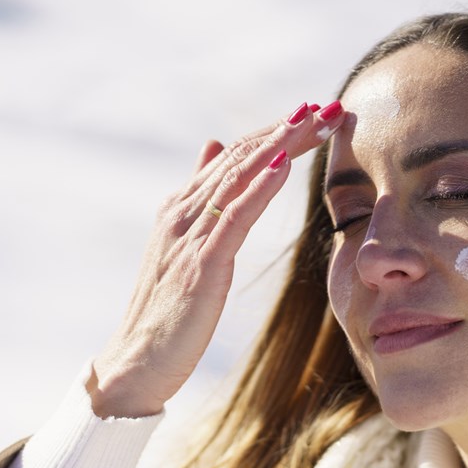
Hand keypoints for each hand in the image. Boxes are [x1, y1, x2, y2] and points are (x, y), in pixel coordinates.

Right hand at [88, 101, 344, 417]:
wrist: (136, 361)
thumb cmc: (165, 311)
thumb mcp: (184, 244)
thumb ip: (201, 195)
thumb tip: (213, 145)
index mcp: (181, 207)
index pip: (237, 156)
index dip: (278, 132)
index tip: (317, 113)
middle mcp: (183, 212)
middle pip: (243, 157)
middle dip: (290, 129)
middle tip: (331, 106)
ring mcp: (189, 236)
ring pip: (240, 177)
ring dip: (283, 144)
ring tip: (317, 119)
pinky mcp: (201, 264)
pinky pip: (234, 216)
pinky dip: (260, 186)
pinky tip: (286, 164)